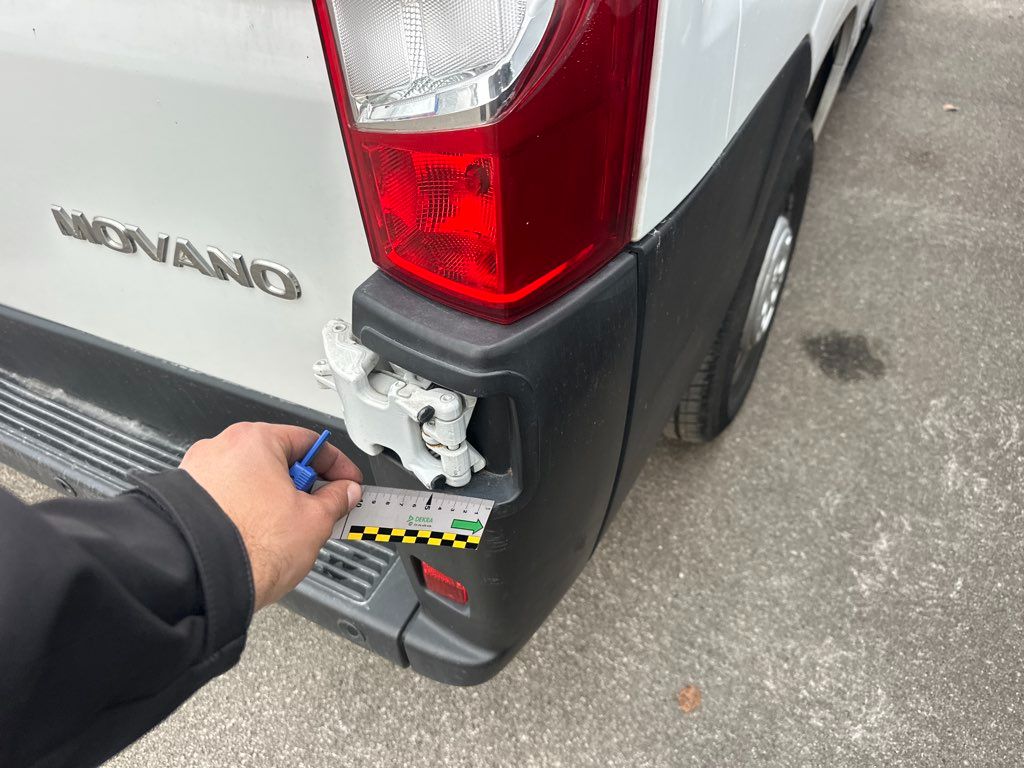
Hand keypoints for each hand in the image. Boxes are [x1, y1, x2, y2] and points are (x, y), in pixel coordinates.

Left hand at [180, 422, 361, 609]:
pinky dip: (247, 512)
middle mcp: (221, 449)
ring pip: (252, 481)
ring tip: (287, 531)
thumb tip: (344, 493)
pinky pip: (228, 499)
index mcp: (254, 441)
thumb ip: (335, 500)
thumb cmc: (246, 546)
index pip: (309, 442)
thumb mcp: (313, 522)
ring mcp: (198, 474)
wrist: (197, 581)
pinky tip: (258, 537)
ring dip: (275, 500)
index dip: (337, 465)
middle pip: (278, 460)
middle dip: (304, 485)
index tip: (347, 483)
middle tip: (322, 509)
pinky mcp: (184, 502)